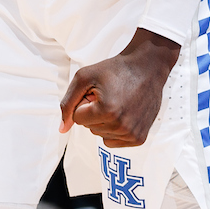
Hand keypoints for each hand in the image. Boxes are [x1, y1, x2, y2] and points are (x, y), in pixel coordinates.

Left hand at [59, 29, 179, 147]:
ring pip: (100, 135)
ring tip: (117, 102)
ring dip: (104, 120)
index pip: (77, 118)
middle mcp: (121, 126)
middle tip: (109, 95)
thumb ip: (68, 103)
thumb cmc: (115, 69)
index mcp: (107, 111)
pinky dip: (114, 130)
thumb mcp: (85, 77)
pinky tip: (124, 113)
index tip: (98, 91)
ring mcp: (132, 134)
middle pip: (89, 127)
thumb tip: (62, 129)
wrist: (147, 67)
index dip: (84, 102)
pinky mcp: (140, 138)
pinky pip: (113, 142)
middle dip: (94, 112)